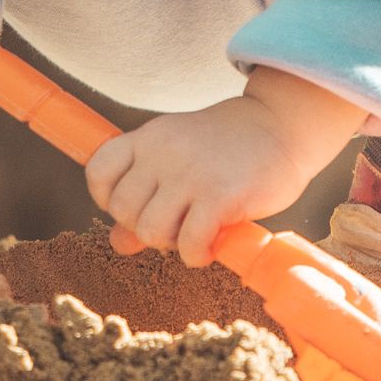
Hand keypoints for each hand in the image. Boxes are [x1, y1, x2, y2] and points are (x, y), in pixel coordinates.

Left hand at [85, 67, 369, 266]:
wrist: (283, 125)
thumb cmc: (229, 147)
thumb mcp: (180, 159)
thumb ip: (147, 195)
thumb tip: (119, 243)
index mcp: (149, 137)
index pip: (97, 171)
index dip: (109, 200)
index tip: (140, 206)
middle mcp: (163, 151)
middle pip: (123, 210)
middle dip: (145, 227)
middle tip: (177, 223)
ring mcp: (190, 173)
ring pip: (150, 231)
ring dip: (171, 243)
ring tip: (195, 233)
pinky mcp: (220, 195)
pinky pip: (188, 244)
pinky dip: (196, 255)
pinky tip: (213, 244)